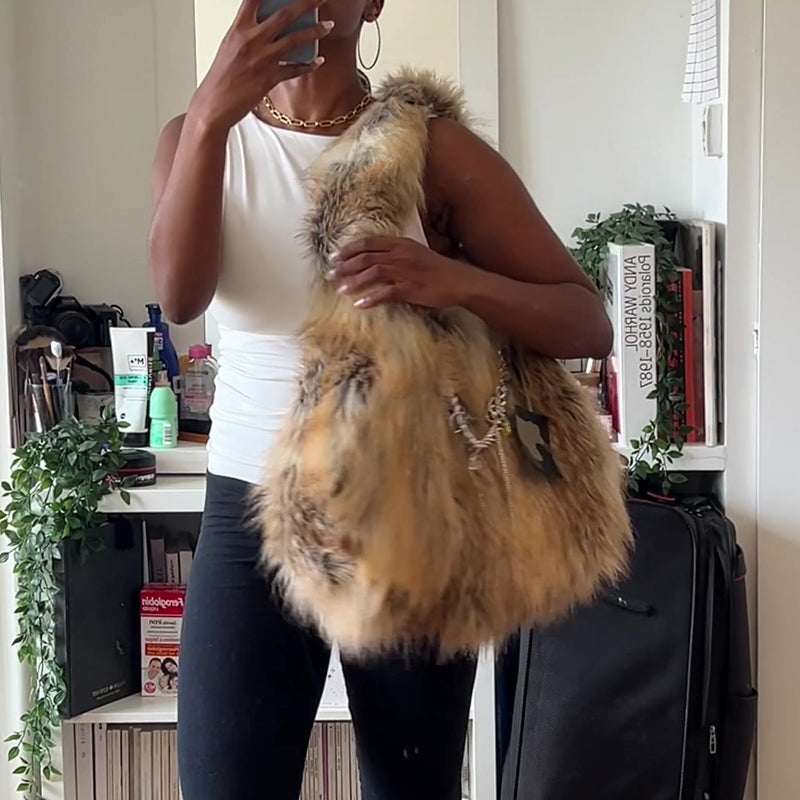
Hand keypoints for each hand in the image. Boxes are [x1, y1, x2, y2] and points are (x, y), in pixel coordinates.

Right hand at [189, 0, 332, 132]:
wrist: (215, 103)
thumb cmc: (222, 76)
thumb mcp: (231, 46)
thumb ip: (250, 32)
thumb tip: (269, 24)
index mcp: (239, 29)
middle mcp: (252, 40)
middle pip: (285, 15)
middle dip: (307, 4)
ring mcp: (262, 59)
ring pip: (295, 40)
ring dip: (315, 32)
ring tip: (328, 26)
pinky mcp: (270, 78)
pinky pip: (295, 69)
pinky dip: (309, 65)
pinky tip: (318, 61)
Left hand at [329, 237, 477, 309]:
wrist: (459, 281)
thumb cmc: (437, 269)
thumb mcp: (415, 254)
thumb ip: (396, 255)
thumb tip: (373, 261)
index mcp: (401, 244)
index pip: (368, 243)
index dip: (348, 249)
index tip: (333, 257)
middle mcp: (401, 255)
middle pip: (366, 257)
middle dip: (345, 266)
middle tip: (330, 275)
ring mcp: (405, 272)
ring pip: (373, 273)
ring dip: (354, 282)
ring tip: (341, 290)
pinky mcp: (411, 289)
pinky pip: (386, 293)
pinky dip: (371, 299)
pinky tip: (360, 305)